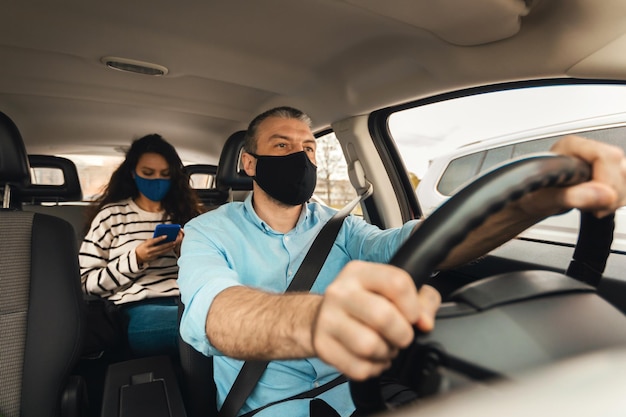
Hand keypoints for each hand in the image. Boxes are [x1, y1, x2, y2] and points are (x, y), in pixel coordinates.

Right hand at [136, 229, 183, 263]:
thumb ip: (152, 240)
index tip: (166, 236)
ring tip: (174, 244)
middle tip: (174, 241)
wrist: (137, 257)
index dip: (160, 238)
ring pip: (162, 251)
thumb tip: (161, 237)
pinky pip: (161, 254)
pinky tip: (170, 248)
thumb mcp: (145, 242)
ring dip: (169, 248)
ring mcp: (152, 255)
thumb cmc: (142, 247)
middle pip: (160, 247)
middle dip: (168, 244)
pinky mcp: (154, 258)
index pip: (154, 241)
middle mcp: (149, 250)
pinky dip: (166, 251)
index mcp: (146, 245)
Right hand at [311, 260, 440, 380]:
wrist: (319, 317)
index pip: (397, 283)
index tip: (412, 317)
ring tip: (384, 347)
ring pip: (369, 346)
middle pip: (383, 316)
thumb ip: (421, 300)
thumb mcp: (390, 290)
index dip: (413, 306)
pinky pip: (359, 368)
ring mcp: (328, 319)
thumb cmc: (363, 303)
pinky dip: (372, 368)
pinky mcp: (323, 346)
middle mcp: (340, 292)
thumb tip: (425, 322)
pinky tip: (371, 358)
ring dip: (386, 353)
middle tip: (401, 336)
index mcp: (359, 273)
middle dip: (402, 334)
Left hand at [516, 136, 625, 218]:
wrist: (530, 203)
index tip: (599, 201)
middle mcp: (587, 151)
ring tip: (591, 206)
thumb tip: (604, 195)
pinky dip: (615, 201)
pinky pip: (623, 187)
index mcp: (571, 146)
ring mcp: (598, 163)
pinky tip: (597, 205)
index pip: (607, 157)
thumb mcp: (545, 198)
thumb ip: (572, 196)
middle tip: (593, 208)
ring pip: (625, 177)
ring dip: (615, 198)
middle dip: (612, 193)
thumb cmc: (531, 195)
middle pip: (620, 166)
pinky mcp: (605, 175)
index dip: (607, 182)